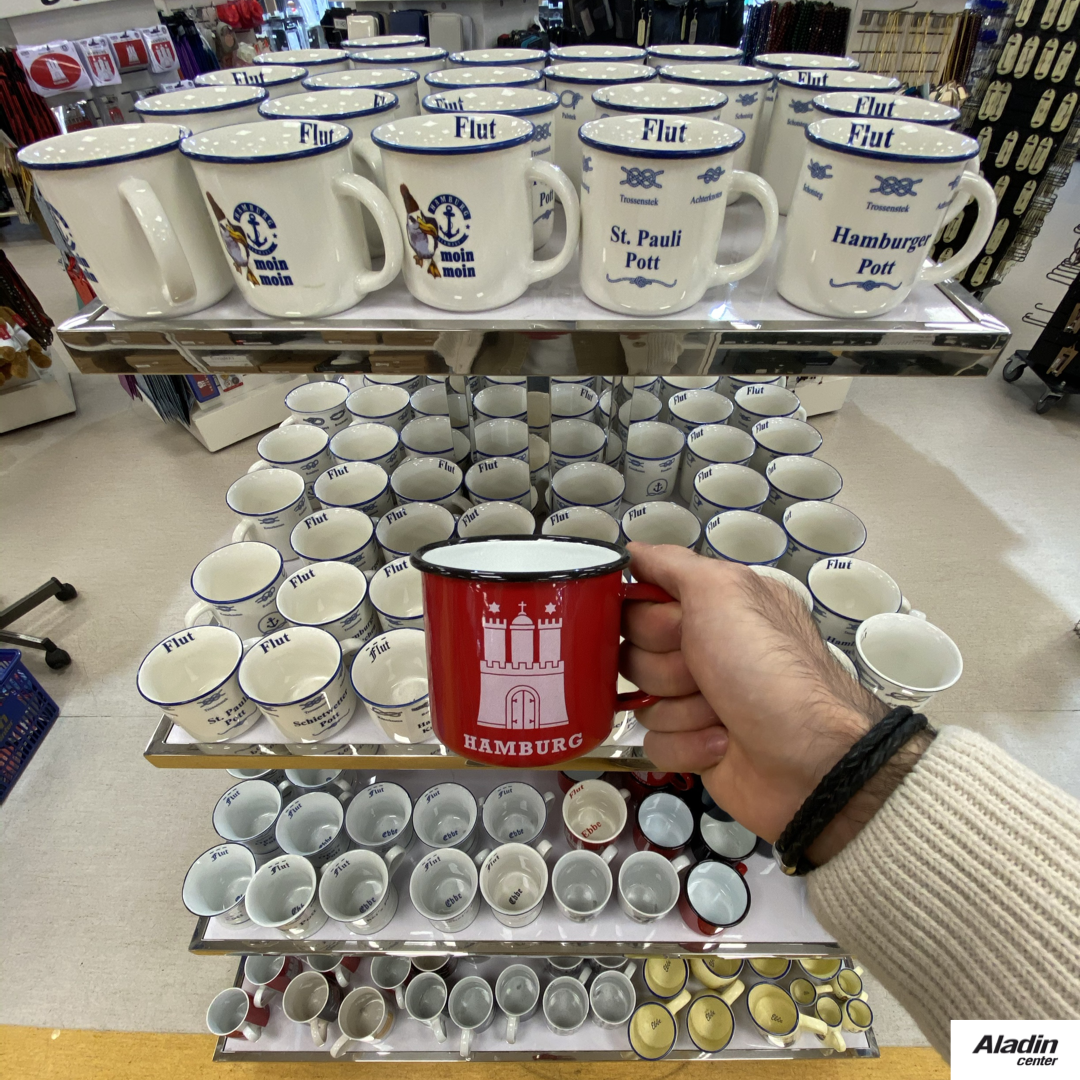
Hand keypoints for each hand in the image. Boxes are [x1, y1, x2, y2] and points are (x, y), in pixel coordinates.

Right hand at [620, 543, 890, 854]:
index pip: (642, 601)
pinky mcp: (694, 747)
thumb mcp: (722, 591)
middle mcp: (706, 648)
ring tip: (722, 713)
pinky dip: (688, 745)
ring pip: (644, 700)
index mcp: (715, 606)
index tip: (674, 626)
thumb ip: (671, 564)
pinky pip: (656, 742)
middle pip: (635, 652)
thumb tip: (630, 549)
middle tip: (703, 672)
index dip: (647, 617)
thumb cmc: (764, 665)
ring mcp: (699, 700)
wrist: (809, 757)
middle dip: (666, 666)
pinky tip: (723, 744)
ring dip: (682, 709)